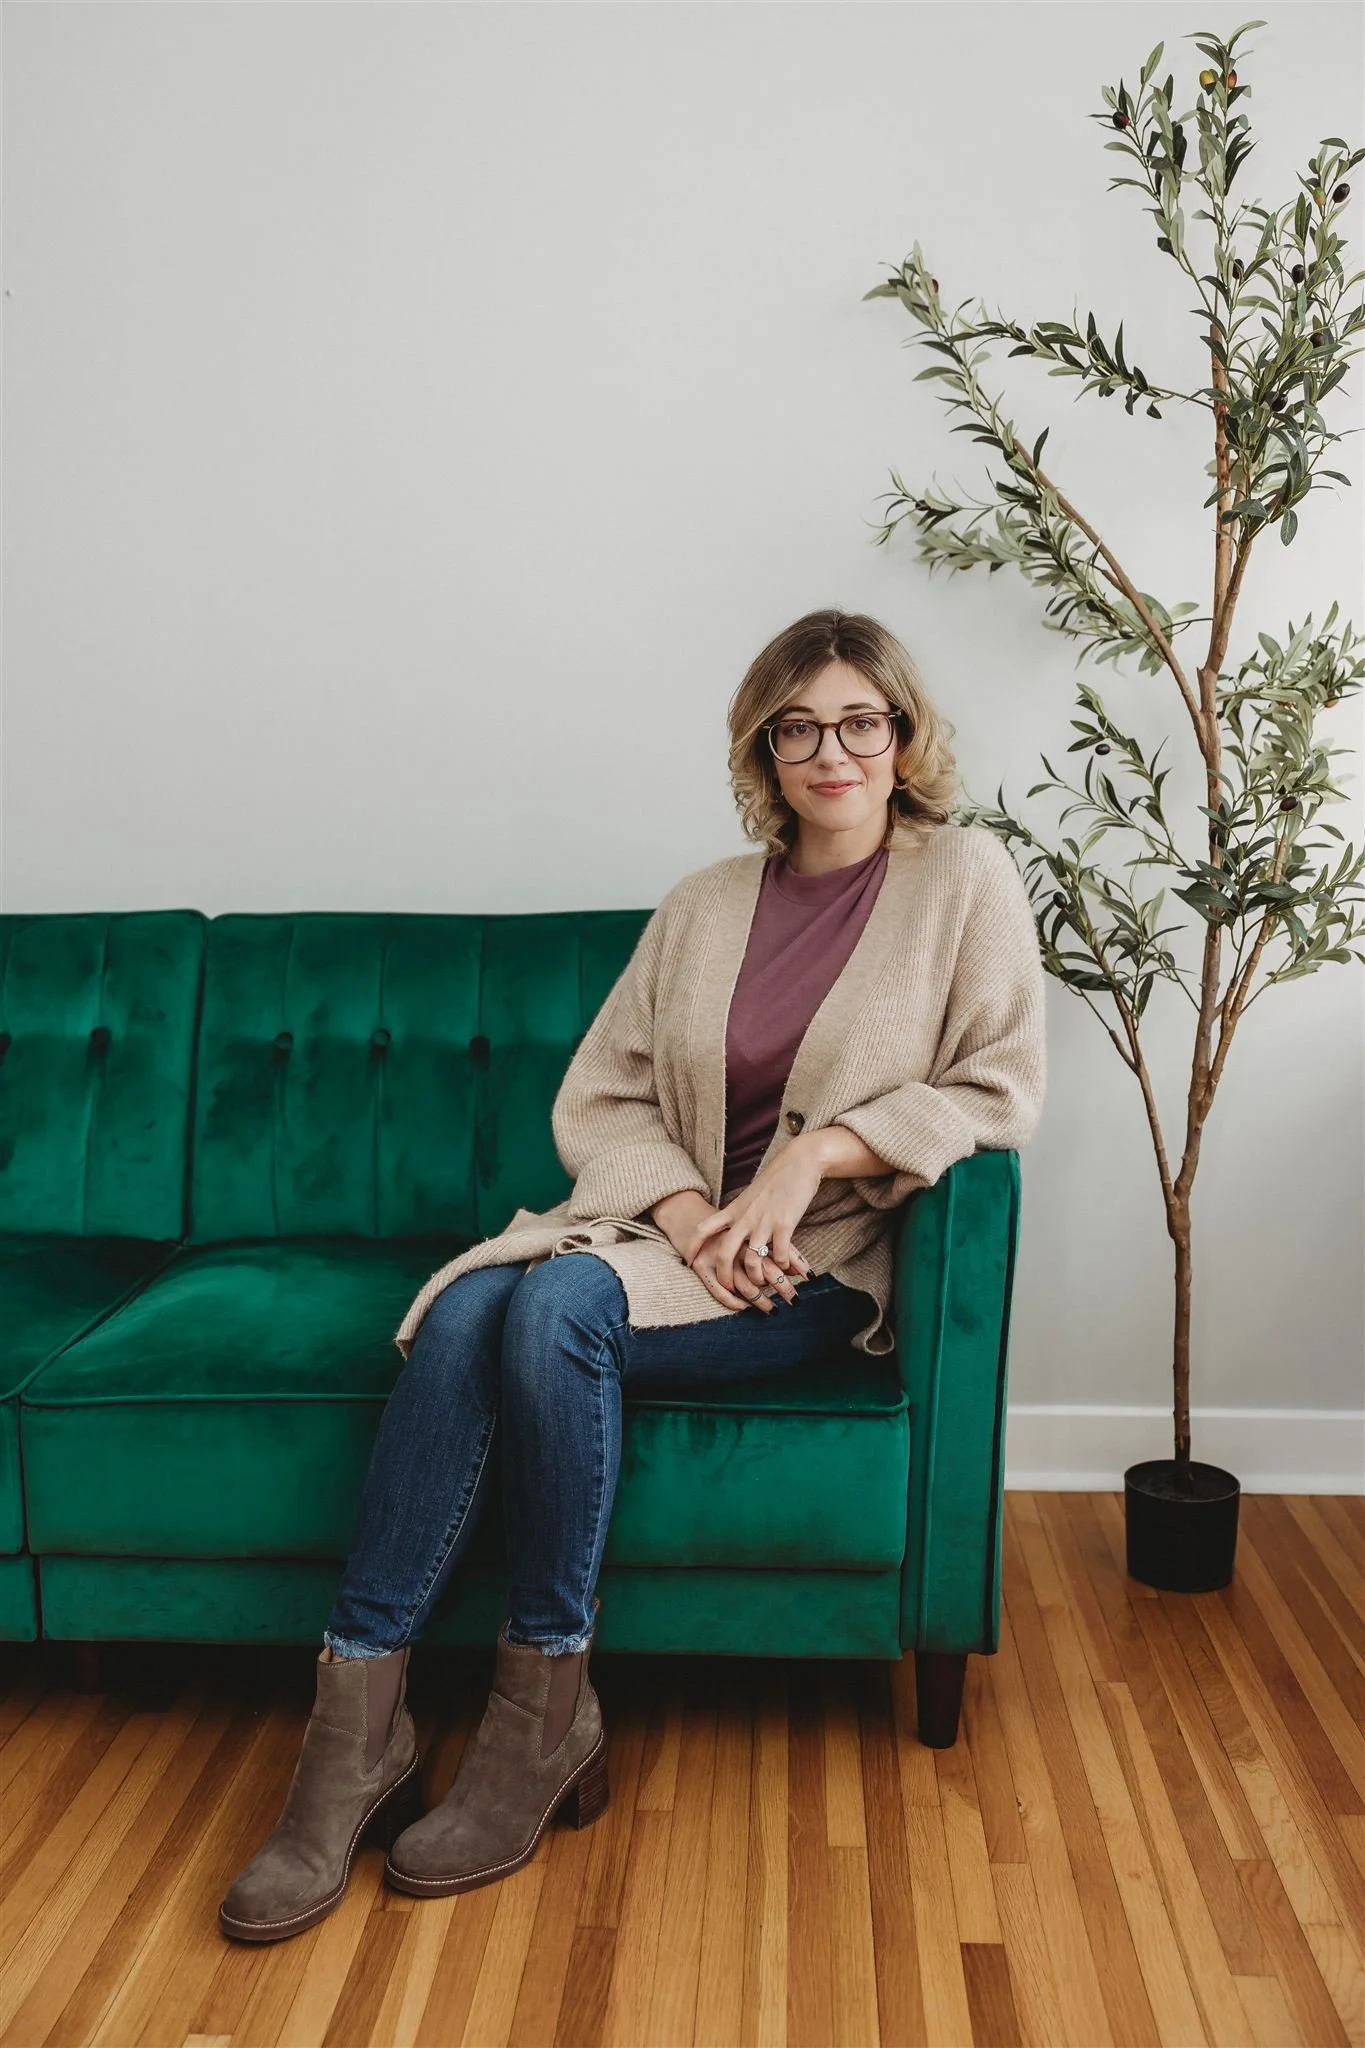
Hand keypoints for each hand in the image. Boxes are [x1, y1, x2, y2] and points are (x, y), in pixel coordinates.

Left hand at [686, 1138, 821, 1308]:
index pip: (704, 1228)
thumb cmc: (777, 1178)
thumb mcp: (751, 1195)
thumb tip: (735, 1225)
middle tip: (729, 1289)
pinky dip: (782, 1265)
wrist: (800, 1161)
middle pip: (725, 1253)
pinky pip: (779, 1254)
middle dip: (724, 1276)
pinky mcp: (785, 1224)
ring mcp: (764, 1221)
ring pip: (751, 1260)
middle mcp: (745, 1217)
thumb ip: (742, 1212)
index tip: (689, 1260)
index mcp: (734, 1209)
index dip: (693, 1246)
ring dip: (757, 1277)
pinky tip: (786, 1266)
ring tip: (763, 1283)